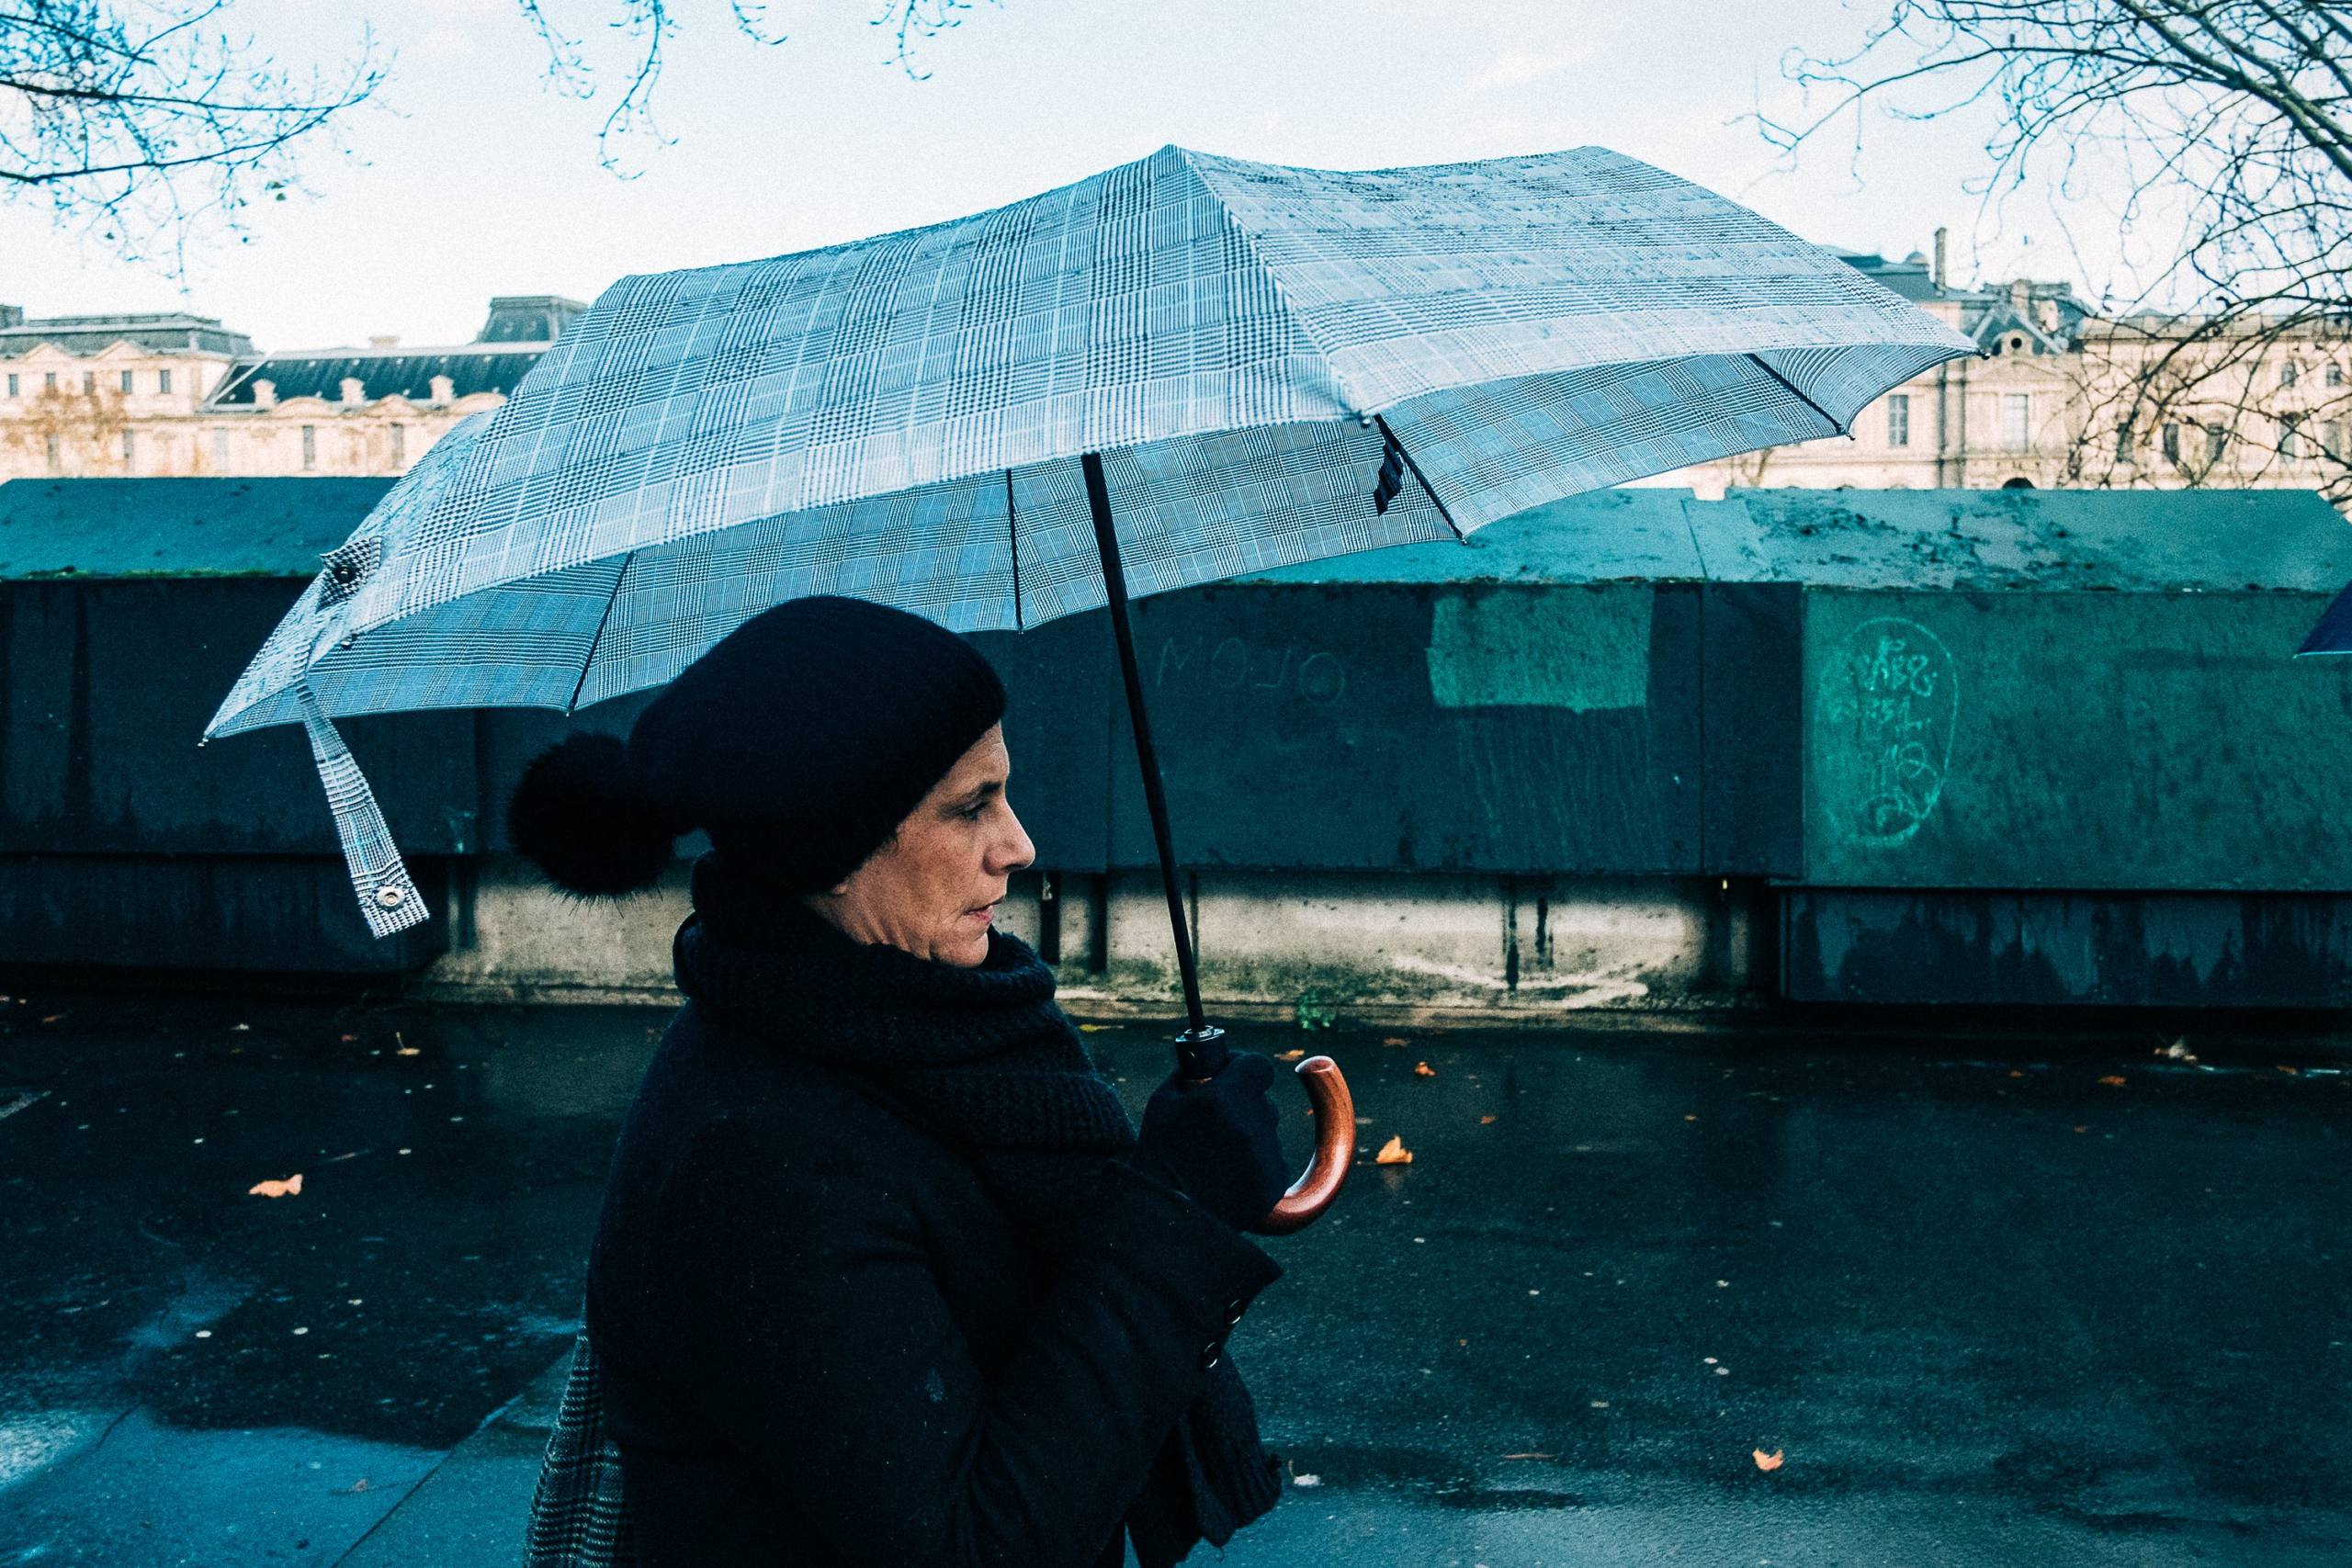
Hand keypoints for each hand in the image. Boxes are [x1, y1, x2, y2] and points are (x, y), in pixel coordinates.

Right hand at [1129, 1050, 1290, 1232]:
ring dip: (1249, 1136)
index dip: (1243, 1069)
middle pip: (1262, 1101)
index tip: (1230, 1077)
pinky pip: (1272, 1162)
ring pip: (1267, 1132)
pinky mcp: (1274, 1186)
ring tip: (1216, 1158)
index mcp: (1223, 1100)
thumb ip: (1191, 1076)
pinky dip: (1255, 1166)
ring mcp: (1266, 1158)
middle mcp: (1251, 1126)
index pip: (1258, 1066)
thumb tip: (1212, 1063)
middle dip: (1243, 1105)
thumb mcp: (1161, 1104)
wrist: (1165, 1220)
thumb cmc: (1157, 1158)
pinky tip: (1228, 1178)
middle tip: (1215, 1123)